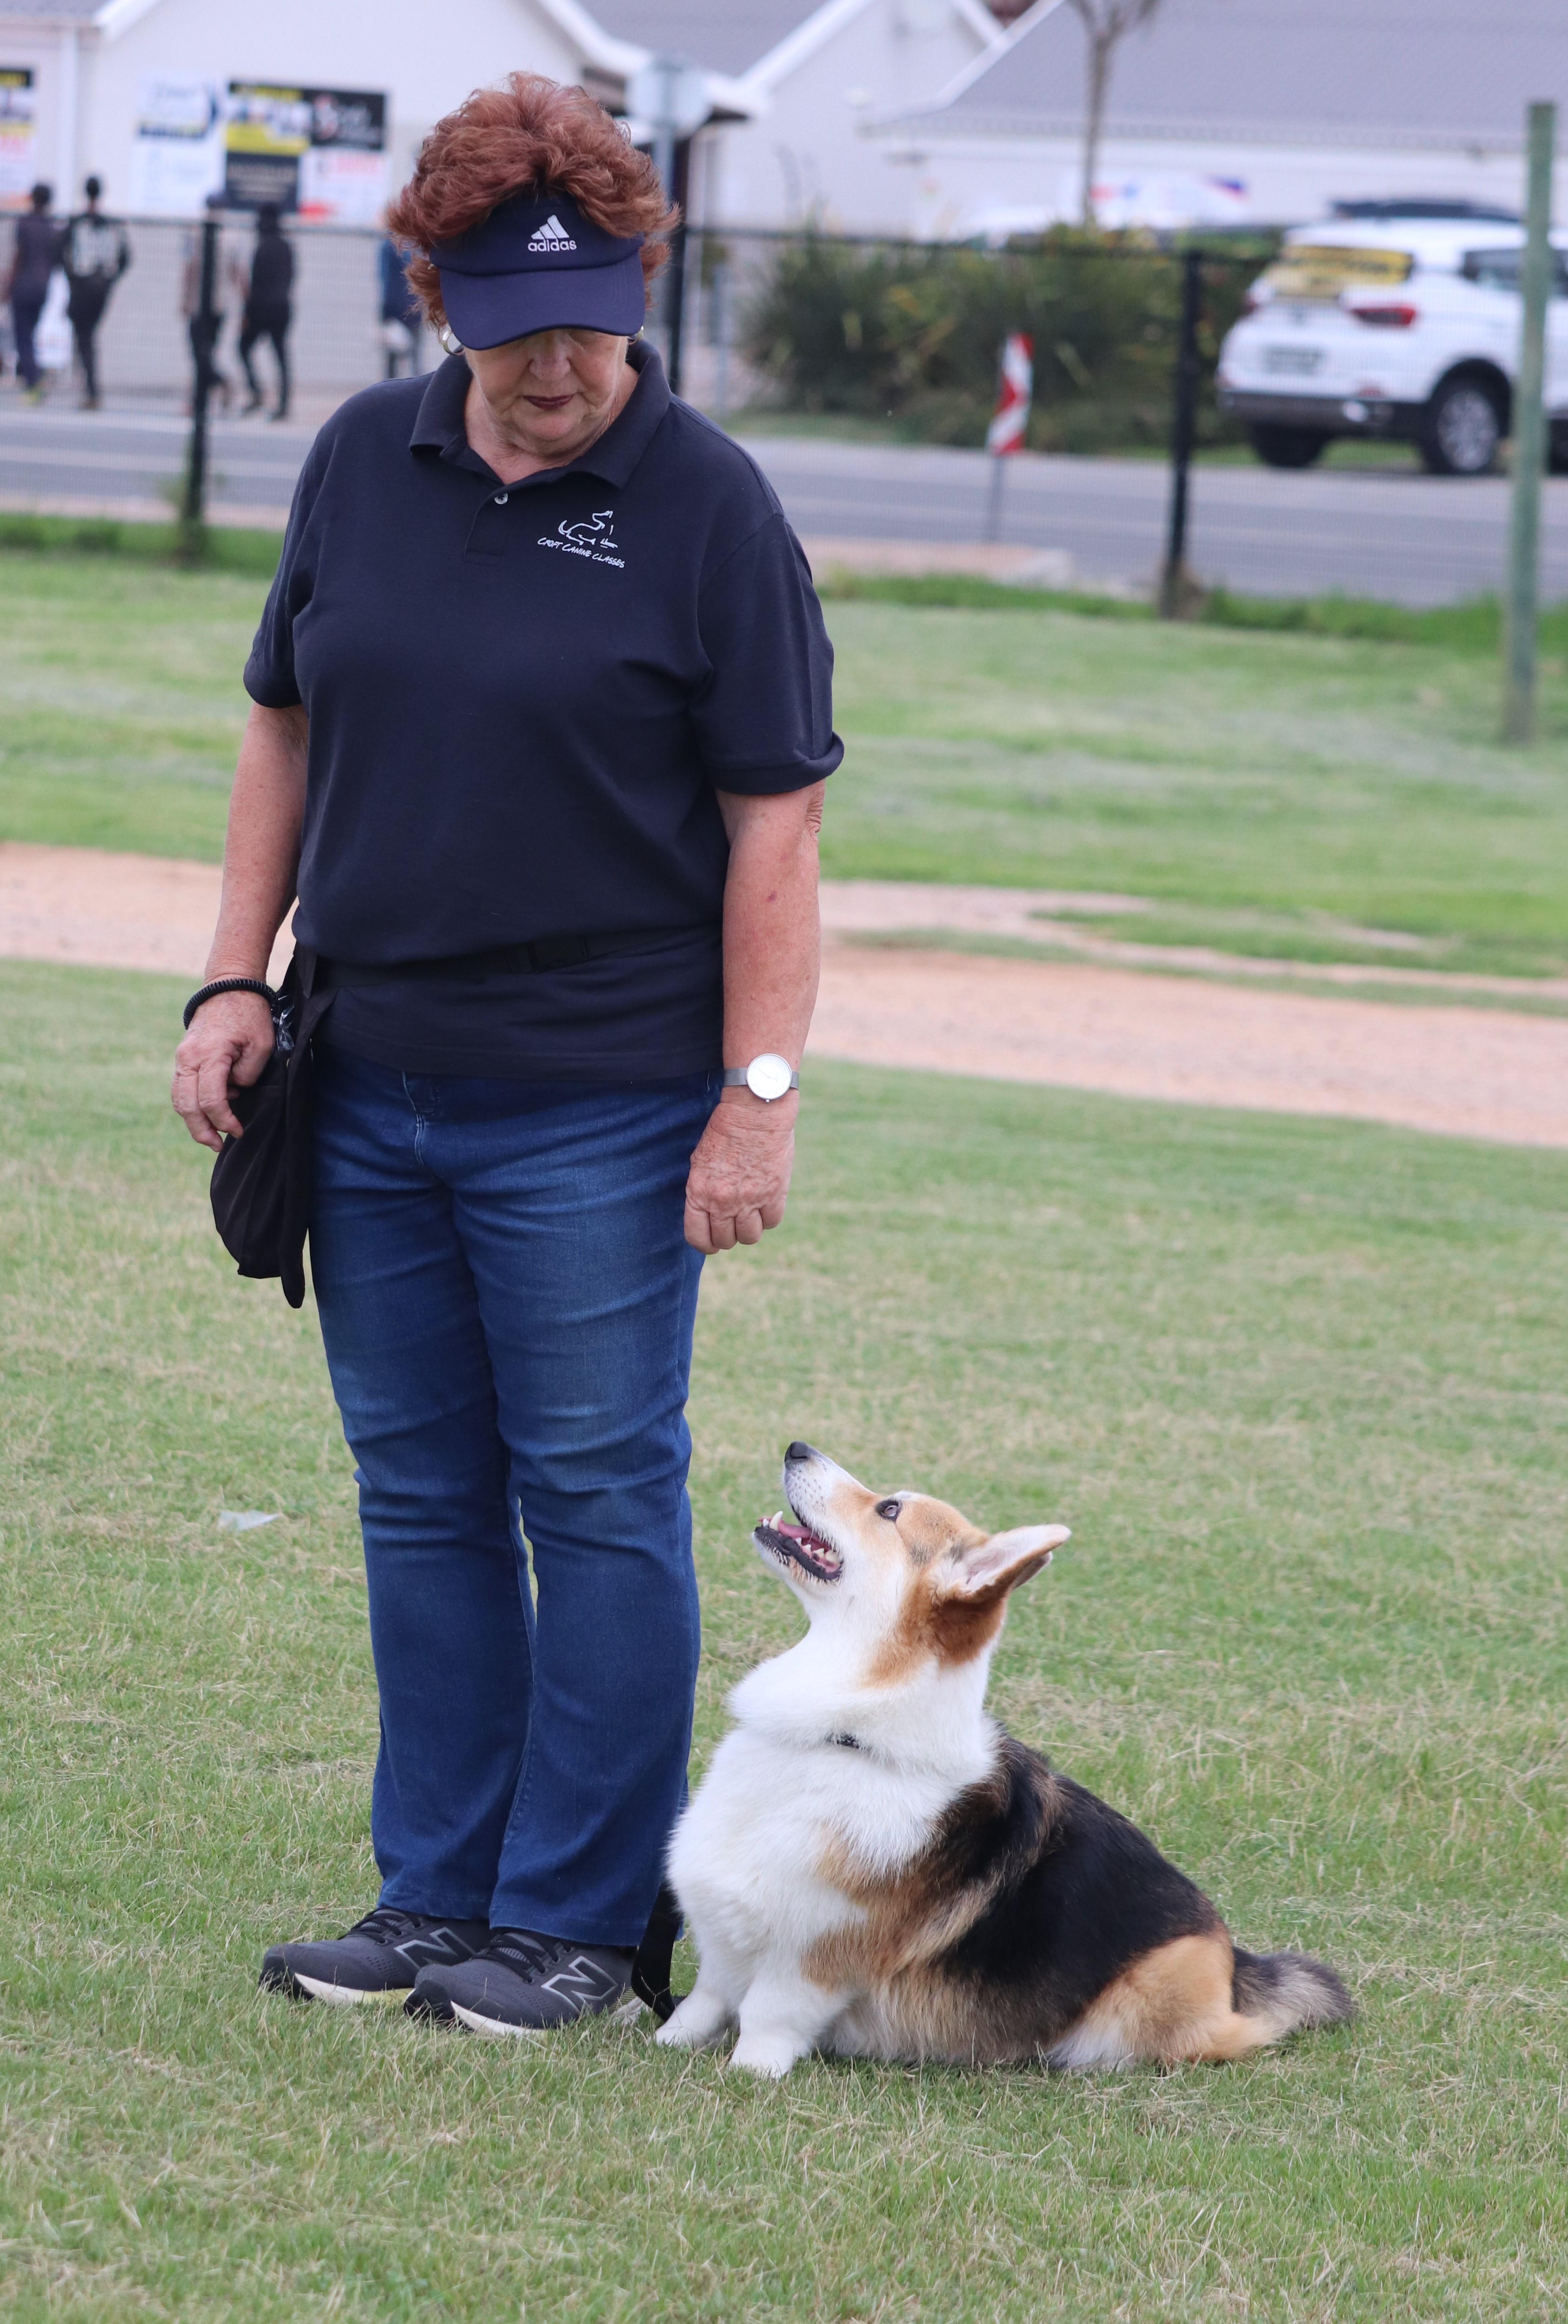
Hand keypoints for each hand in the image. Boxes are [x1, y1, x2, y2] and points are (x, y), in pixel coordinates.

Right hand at [171, 989, 274, 1152]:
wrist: (229, 986)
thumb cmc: (249, 1014)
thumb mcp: (261, 1045)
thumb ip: (248, 1073)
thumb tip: (234, 1092)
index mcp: (209, 1054)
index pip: (210, 1099)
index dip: (224, 1121)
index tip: (238, 1131)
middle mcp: (188, 1057)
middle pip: (186, 1105)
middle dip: (201, 1130)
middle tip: (219, 1146)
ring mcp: (181, 1057)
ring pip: (179, 1099)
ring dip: (193, 1122)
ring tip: (211, 1138)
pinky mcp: (183, 1057)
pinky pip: (180, 1089)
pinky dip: (190, 1106)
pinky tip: (206, 1116)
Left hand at [685, 1094, 795, 1252]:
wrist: (754, 1112)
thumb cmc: (724, 1131)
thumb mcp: (700, 1162)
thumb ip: (702, 1190)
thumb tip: (707, 1213)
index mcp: (699, 1192)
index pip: (698, 1237)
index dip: (705, 1244)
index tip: (711, 1241)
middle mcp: (723, 1201)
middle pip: (725, 1240)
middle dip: (727, 1236)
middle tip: (732, 1224)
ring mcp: (750, 1199)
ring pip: (749, 1237)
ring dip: (749, 1229)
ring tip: (750, 1214)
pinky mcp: (774, 1193)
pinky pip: (771, 1222)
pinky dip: (768, 1217)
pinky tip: (766, 1203)